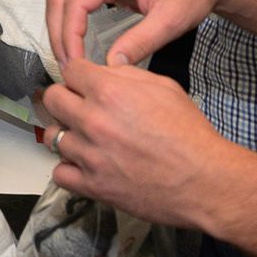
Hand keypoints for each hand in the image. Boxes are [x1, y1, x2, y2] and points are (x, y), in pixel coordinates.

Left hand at [42, 59, 248, 228]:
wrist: (205, 181)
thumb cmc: (190, 134)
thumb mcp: (164, 87)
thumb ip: (127, 75)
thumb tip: (105, 71)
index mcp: (109, 91)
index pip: (70, 70)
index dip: (78, 75)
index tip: (82, 83)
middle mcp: (93, 120)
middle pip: (51, 99)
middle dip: (64, 99)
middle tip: (77, 106)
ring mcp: (90, 155)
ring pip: (53, 137)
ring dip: (67, 135)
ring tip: (84, 138)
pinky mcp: (93, 186)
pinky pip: (60, 173)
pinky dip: (69, 169)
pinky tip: (85, 165)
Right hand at [45, 0, 227, 68]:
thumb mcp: (171, 21)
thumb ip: (140, 43)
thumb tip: (110, 66)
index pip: (76, 1)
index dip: (69, 35)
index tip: (74, 64)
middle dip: (59, 33)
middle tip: (67, 66)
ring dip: (58, 23)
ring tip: (68, 55)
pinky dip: (67, 15)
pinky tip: (73, 37)